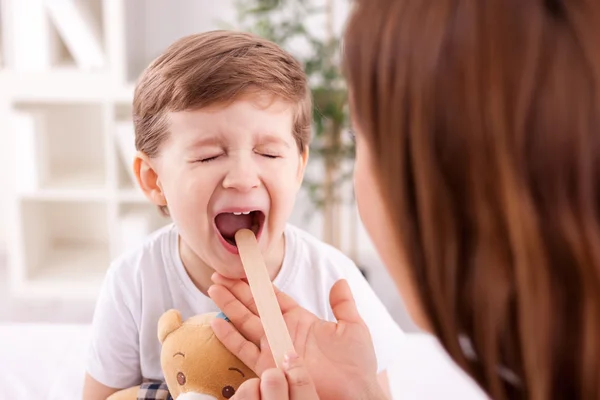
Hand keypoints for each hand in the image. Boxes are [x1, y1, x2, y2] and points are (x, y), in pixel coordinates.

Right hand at [208, 274, 384, 399]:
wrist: (353, 393)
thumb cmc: (357, 364)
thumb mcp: (353, 327)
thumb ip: (343, 305)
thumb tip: (340, 281)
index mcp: (300, 319)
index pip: (273, 296)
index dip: (257, 282)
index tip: (242, 268)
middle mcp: (283, 331)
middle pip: (254, 305)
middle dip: (236, 289)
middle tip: (218, 273)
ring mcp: (274, 348)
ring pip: (245, 322)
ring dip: (229, 306)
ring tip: (213, 288)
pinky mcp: (268, 366)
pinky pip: (245, 350)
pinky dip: (230, 337)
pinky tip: (217, 322)